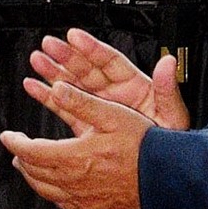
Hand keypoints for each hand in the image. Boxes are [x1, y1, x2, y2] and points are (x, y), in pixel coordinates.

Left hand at [0, 61, 155, 208]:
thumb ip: (81, 102)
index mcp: (74, 157)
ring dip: (32, 176)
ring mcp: (84, 198)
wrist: (166, 178)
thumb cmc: (144, 146)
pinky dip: (51, 192)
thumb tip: (57, 88)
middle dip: (21, 158)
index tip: (7, 136)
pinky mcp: (94, 208)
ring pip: (45, 190)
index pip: (31, 152)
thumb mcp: (112, 115)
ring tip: (28, 165)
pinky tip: (54, 187)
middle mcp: (74, 181)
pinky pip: (63, 203)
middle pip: (34, 172)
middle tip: (17, 147)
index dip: (15, 143)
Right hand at [26, 26, 189, 131]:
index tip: (75, 37)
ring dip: (54, 72)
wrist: (160, 171)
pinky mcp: (88, 124)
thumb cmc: (170, 144)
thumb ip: (168, 90)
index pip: (110, 62)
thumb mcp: (173, 117)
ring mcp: (100, 109)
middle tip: (48, 45)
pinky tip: (35, 86)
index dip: (91, 48)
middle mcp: (115, 94)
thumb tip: (168, 64)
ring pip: (73, 85)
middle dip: (66, 56)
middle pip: (87, 69)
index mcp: (135, 87)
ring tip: (37, 60)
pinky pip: (65, 107)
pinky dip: (49, 96)